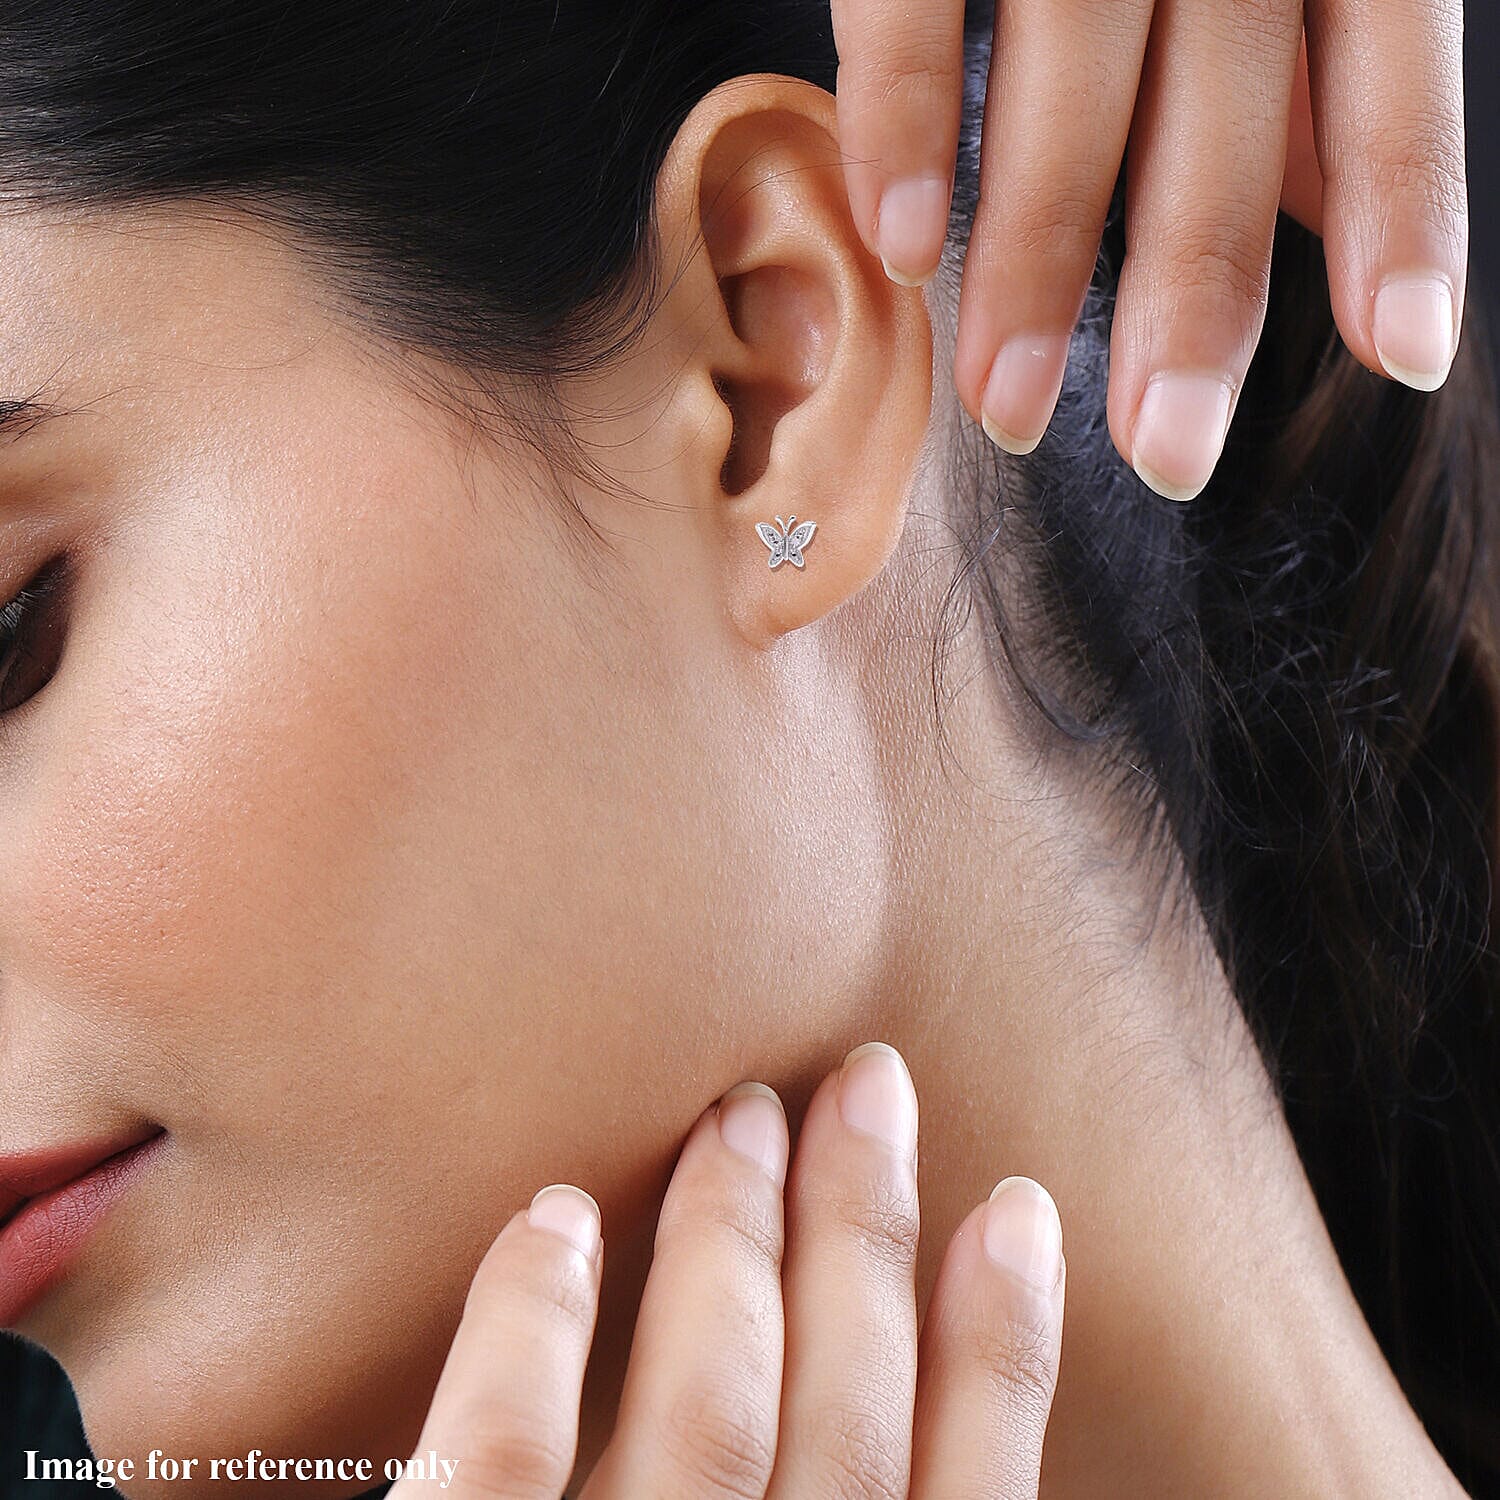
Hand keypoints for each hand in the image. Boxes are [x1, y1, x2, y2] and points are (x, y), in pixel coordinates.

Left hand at [389, 1040, 1066, 1496]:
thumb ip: (812, 1491)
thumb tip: (852, 1376)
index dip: (1006, 1352)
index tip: (1018, 1211)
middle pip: (845, 1419)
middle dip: (865, 1229)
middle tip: (867, 1084)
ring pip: (708, 1411)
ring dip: (736, 1239)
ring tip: (743, 1113)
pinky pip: (501, 1459)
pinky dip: (535, 1328)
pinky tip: (553, 1217)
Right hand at [829, 0, 1466, 500]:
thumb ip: (1309, 53)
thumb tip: (1333, 215)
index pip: (1388, 71)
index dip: (1405, 213)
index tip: (1407, 356)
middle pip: (1223, 112)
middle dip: (1194, 297)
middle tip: (1169, 458)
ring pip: (1074, 79)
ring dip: (1039, 260)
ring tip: (1007, 408)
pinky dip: (910, 121)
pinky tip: (904, 250)